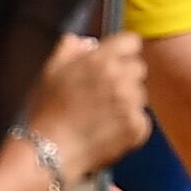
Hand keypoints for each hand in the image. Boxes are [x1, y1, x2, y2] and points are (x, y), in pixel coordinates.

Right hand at [23, 32, 150, 175]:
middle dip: (125, 76)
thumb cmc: (48, 109)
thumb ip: (69, 47)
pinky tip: (109, 129)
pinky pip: (142, 119)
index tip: (117, 59)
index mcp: (100, 60)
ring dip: (128, 101)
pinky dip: (130, 124)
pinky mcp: (138, 127)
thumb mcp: (50, 69)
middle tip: (106, 91)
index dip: (124, 50)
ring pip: (140, 95)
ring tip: (103, 113)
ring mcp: (131, 104)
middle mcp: (120, 79)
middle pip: (139, 68)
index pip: (131, 42)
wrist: (52, 149)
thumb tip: (86, 42)